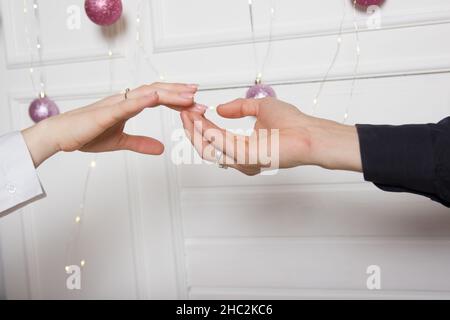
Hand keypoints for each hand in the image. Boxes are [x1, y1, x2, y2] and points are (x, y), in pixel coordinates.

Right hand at [23, 82, 206, 166]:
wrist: (60, 135)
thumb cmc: (86, 134)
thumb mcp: (120, 141)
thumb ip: (141, 143)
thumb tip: (162, 149)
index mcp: (129, 105)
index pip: (158, 98)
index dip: (177, 98)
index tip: (196, 102)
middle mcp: (125, 100)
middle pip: (157, 92)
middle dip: (180, 93)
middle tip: (200, 96)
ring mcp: (116, 103)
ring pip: (146, 94)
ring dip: (168, 93)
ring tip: (188, 94)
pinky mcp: (105, 112)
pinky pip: (126, 104)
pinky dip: (141, 99)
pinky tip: (156, 96)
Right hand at [181, 97, 361, 175]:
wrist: (310, 134)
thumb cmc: (294, 124)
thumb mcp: (260, 107)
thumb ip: (239, 107)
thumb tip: (219, 108)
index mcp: (242, 148)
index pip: (213, 139)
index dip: (199, 124)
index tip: (191, 109)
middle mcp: (240, 157)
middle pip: (205, 148)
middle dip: (191, 129)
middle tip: (183, 112)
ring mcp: (243, 160)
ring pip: (209, 150)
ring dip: (196, 131)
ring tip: (188, 114)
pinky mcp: (249, 158)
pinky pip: (223, 148)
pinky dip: (209, 134)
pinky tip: (201, 120)